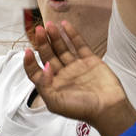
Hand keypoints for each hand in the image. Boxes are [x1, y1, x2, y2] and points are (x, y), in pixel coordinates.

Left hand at [24, 20, 135, 135]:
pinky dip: (72, 34)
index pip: (36, 70)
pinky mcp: (89, 60)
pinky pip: (79, 45)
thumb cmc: (82, 110)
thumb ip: (44, 86)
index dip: (30, 61)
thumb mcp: (56, 103)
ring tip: (49, 26)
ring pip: (62, 48)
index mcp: (52, 85)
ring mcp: (76, 66)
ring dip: (55, 37)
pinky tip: (65, 25)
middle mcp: (62, 75)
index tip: (27, 51)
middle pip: (48, 55)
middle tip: (39, 30)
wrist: (108, 108)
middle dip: (42, 43)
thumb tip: (44, 67)